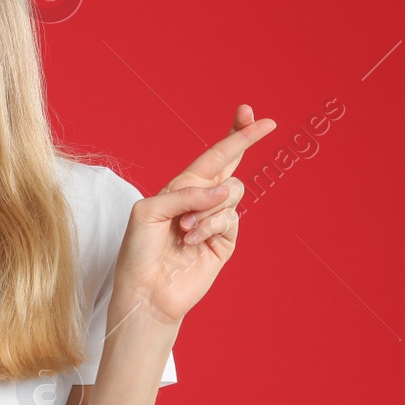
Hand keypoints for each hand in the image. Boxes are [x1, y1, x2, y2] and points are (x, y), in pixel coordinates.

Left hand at [111, 104, 276, 327]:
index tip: (248, 112)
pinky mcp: (224, 242)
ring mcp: (215, 222)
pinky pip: (229, 219)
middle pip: (232, 165)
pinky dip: (209, 226)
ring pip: (231, 193)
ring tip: (183, 230)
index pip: (212, 157)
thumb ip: (185, 194)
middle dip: (245, 140)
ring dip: (206, 208)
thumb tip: (225, 189)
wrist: (145, 292)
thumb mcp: (149, 212)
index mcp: (180, 188)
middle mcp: (200, 201)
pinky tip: (190, 241)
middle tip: (266, 124)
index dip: (232, 135)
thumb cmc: (138, 252)